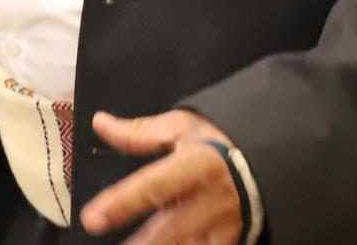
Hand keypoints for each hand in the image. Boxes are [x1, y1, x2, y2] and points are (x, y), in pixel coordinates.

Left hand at [79, 109, 246, 242]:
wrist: (265, 163)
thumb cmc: (217, 143)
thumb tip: (100, 124)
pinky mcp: (227, 244)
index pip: (153, 187)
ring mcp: (222, 229)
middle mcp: (209, 202)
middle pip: (169, 232)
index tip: (91, 219)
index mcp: (196, 167)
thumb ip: (139, 133)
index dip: (121, 204)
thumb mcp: (182, 127)